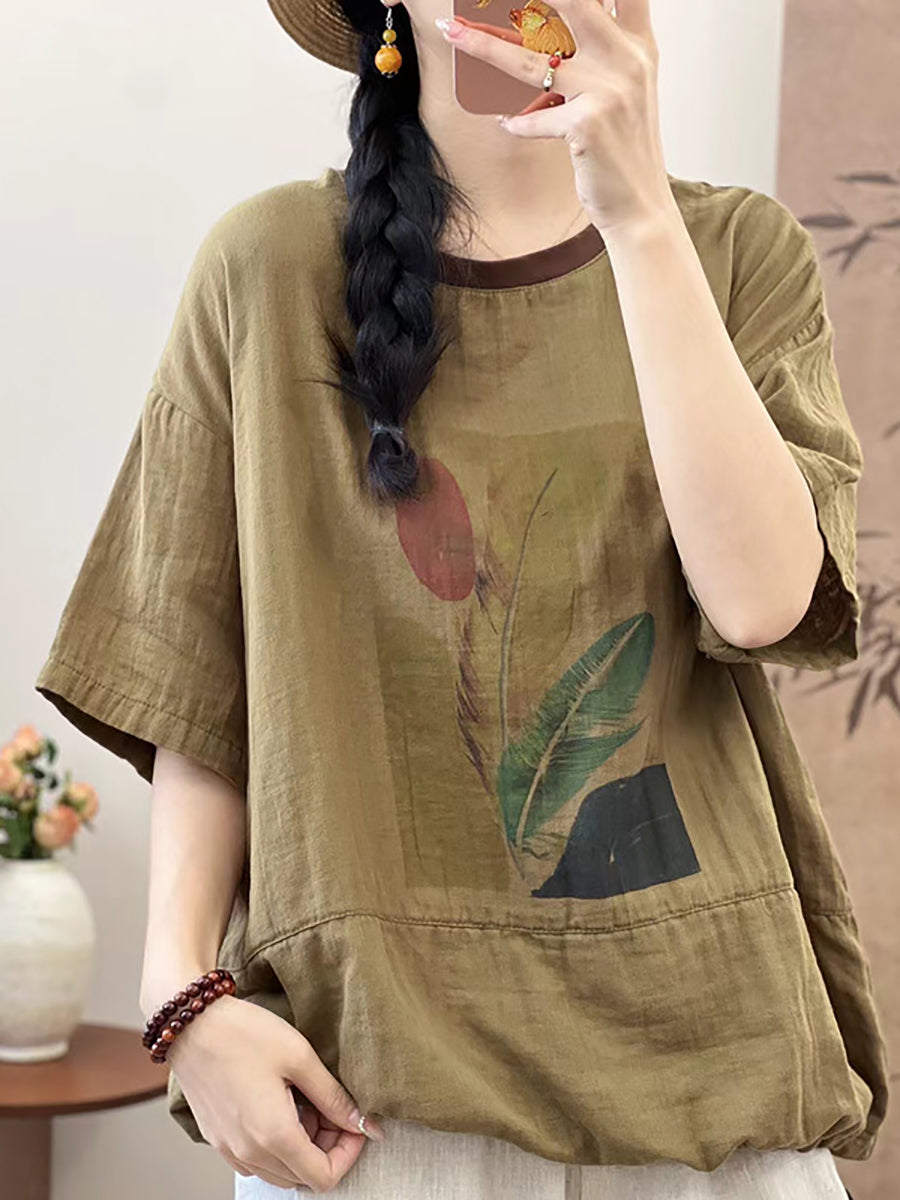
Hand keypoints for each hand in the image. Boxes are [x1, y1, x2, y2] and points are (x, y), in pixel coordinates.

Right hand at [166, 995, 383, 1192]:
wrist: (190, 1024)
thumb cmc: (244, 1034)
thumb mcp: (300, 1057)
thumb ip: (334, 1097)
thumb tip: (365, 1124)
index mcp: (273, 1136)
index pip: (324, 1178)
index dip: (348, 1154)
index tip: (354, 1122)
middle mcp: (249, 1153)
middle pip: (303, 1177)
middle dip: (327, 1147)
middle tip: (331, 1105)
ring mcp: (230, 1150)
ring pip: (280, 1171)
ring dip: (302, 1146)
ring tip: (305, 1101)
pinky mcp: (218, 1140)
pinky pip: (257, 1160)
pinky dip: (277, 1144)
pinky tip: (280, 1103)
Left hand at [435, 0, 675, 235]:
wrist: (640, 205)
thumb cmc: (623, 148)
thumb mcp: (625, 90)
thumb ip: (602, 51)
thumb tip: (545, 28)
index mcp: (638, 45)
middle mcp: (626, 60)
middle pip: (572, 2)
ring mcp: (607, 90)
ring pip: (530, 62)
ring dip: (483, 46)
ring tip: (451, 33)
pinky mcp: (586, 124)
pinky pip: (532, 118)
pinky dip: (516, 122)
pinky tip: (507, 122)